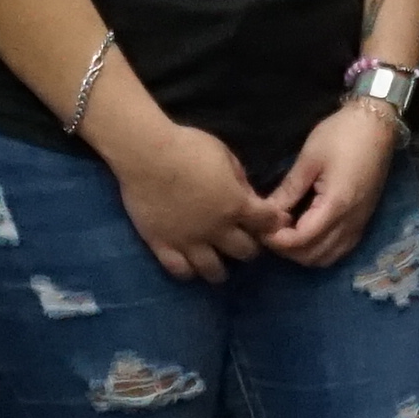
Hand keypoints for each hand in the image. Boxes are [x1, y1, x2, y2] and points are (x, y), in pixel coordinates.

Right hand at [104, 109, 265, 282]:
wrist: (146, 154)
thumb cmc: (187, 146)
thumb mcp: (224, 155)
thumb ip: (240, 180)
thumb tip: (249, 197)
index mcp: (235, 205)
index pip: (267, 222)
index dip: (272, 222)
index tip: (270, 221)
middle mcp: (216, 229)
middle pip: (245, 252)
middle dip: (250, 247)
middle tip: (243, 241)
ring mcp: (189, 241)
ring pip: (213, 271)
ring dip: (221, 269)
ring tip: (218, 264)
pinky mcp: (163, 245)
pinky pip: (180, 270)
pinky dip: (188, 271)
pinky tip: (190, 265)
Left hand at [260, 101, 402, 267]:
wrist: (378, 125)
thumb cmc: (342, 135)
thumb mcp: (309, 159)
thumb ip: (288, 190)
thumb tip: (266, 211)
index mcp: (335, 206)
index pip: (300, 241)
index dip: (276, 240)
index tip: (259, 227)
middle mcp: (350, 222)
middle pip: (313, 256)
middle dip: (287, 249)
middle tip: (269, 230)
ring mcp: (359, 224)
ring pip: (327, 257)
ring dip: (303, 252)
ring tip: (286, 231)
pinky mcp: (363, 220)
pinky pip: (339, 249)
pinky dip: (320, 249)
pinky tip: (306, 231)